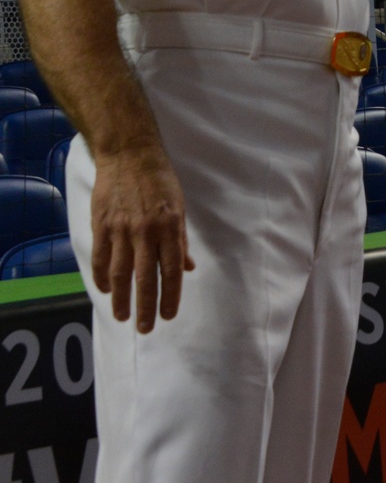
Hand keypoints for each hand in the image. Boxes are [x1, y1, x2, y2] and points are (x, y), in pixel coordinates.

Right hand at [90, 145, 193, 332]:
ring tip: (123, 316)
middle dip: (145, 308)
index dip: (170, 297)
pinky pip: (101, 259)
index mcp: (169, 227)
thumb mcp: (179, 206)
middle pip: (144, 279)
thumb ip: (181, 240)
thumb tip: (188, 268)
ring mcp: (121, 229)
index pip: (170, 271)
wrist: (129, 154)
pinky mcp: (101, 225)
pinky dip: (103, 278)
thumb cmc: (159, 179)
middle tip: (145, 328)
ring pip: (120, 275)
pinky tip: (106, 290)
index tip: (168, 316)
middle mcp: (146, 232)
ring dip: (121, 300)